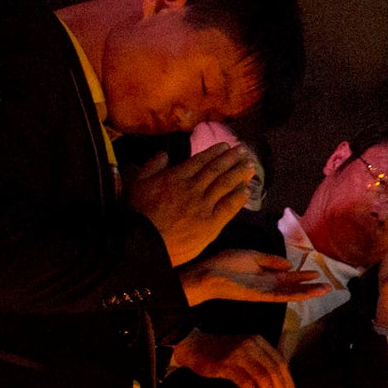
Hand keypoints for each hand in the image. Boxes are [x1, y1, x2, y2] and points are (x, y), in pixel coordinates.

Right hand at [127, 144, 257, 265]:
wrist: (144, 240)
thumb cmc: (138, 213)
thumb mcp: (138, 183)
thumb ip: (152, 166)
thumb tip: (164, 153)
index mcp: (176, 177)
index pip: (200, 161)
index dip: (215, 153)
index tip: (226, 146)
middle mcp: (193, 188)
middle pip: (216, 170)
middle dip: (231, 159)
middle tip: (244, 151)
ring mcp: (203, 206)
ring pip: (225, 186)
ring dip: (239, 174)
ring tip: (250, 166)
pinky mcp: (210, 224)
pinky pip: (228, 207)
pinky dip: (238, 198)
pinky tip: (246, 190)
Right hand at [170, 330, 295, 387]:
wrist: (194, 345)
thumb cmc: (221, 352)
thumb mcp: (244, 350)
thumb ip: (260, 360)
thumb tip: (279, 382)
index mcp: (259, 341)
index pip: (280, 361)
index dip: (287, 380)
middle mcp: (251, 345)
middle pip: (273, 370)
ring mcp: (239, 354)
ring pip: (262, 377)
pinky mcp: (227, 365)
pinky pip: (247, 383)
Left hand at [180, 249, 328, 305]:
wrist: (210, 273)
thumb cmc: (227, 263)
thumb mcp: (252, 256)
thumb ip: (270, 260)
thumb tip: (289, 264)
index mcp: (265, 274)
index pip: (288, 276)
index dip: (302, 274)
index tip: (316, 272)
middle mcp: (268, 285)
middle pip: (294, 286)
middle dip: (310, 286)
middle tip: (328, 286)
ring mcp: (265, 291)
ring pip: (291, 293)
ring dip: (308, 292)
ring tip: (324, 290)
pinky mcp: (261, 296)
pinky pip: (281, 296)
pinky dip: (295, 294)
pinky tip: (306, 293)